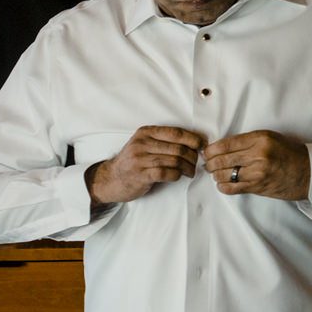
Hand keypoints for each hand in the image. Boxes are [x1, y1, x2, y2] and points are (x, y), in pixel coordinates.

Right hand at [86, 126, 205, 204]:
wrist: (110, 179)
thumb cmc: (132, 162)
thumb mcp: (143, 144)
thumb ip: (163, 140)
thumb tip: (194, 141)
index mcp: (145, 133)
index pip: (176, 133)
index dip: (193, 139)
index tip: (201, 146)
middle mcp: (141, 144)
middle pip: (178, 148)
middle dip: (192, 157)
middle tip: (195, 163)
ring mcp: (140, 160)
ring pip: (175, 161)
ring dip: (187, 168)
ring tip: (190, 172)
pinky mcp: (141, 175)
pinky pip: (167, 173)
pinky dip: (176, 175)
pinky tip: (177, 176)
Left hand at [201, 130, 310, 199]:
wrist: (308, 171)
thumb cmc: (288, 153)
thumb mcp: (269, 138)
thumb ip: (246, 141)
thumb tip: (218, 147)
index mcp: (260, 139)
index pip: (225, 144)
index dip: (211, 150)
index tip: (206, 152)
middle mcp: (258, 155)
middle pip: (221, 160)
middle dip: (210, 163)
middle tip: (207, 164)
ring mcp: (257, 172)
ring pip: (223, 175)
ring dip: (215, 175)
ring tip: (216, 173)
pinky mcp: (257, 186)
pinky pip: (231, 188)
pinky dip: (222, 186)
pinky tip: (223, 183)